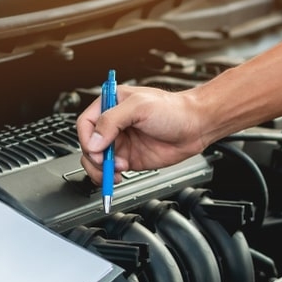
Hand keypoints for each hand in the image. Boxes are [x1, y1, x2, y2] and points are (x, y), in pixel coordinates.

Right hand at [76, 85, 208, 183]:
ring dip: (101, 169)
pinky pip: (110, 171)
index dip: (87, 138)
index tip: (96, 149)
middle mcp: (113, 125)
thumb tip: (93, 142)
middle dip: (94, 157)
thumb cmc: (173, 109)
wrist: (195, 127)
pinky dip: (109, 176)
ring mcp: (120, 143)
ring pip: (96, 160)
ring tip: (115, 171)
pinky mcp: (129, 159)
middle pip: (88, 144)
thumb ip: (112, 121)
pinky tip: (119, 175)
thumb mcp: (139, 107)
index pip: (86, 123)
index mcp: (111, 105)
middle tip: (106, 163)